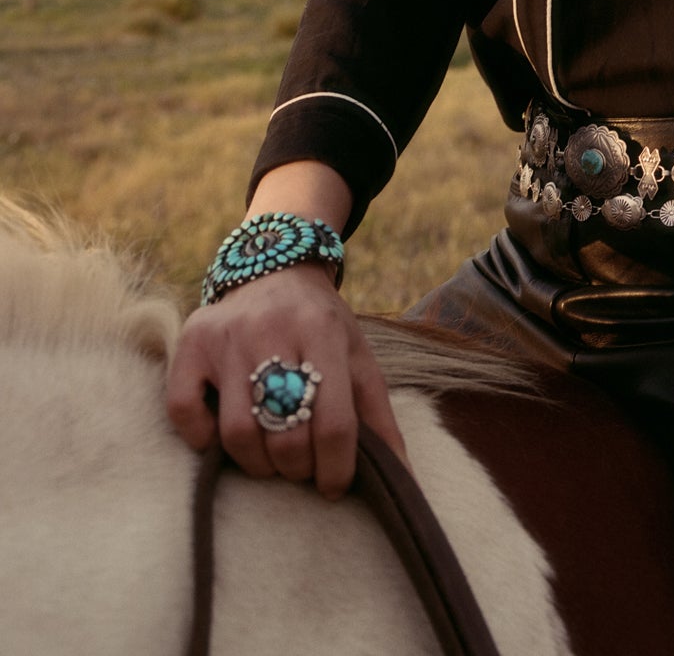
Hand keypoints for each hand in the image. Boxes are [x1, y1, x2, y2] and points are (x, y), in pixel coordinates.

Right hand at [166, 262, 408, 498]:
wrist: (276, 271)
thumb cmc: (324, 327)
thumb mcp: (359, 358)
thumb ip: (379, 418)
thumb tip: (405, 480)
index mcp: (324, 331)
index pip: (334, 422)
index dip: (335, 469)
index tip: (332, 485)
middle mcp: (273, 329)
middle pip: (285, 434)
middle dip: (296, 467)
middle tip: (300, 466)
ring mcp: (227, 336)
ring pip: (237, 434)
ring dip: (257, 463)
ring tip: (270, 458)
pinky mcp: (191, 343)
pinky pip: (184, 411)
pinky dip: (202, 437)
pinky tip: (222, 436)